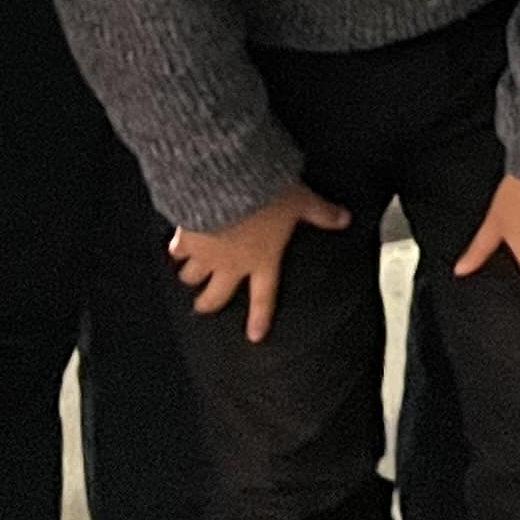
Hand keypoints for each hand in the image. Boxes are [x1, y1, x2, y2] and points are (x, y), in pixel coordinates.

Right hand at [171, 180, 354, 341]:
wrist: (228, 183)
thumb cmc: (267, 195)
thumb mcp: (302, 202)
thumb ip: (322, 213)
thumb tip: (345, 218)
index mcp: (262, 261)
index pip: (264, 297)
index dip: (260, 317)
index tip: (255, 336)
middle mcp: (231, 265)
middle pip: (214, 297)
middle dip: (207, 304)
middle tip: (203, 306)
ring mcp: (205, 255)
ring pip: (190, 278)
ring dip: (190, 277)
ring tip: (188, 275)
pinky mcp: (186, 239)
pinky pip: (174, 251)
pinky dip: (174, 250)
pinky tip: (174, 247)